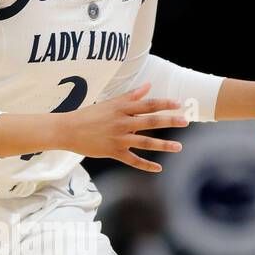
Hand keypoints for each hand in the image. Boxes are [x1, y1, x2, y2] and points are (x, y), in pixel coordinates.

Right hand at [63, 82, 188, 171]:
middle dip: (169, 121)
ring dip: (163, 145)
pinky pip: (133, 160)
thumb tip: (148, 86)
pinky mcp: (113, 152)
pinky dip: (146, 165)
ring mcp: (118, 139)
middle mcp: (122, 123)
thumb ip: (131, 96)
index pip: (147, 104)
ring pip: (145, 143)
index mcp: (122, 109)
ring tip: (179, 147)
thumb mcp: (110, 103)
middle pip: (150, 121)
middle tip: (185, 121)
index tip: (178, 103)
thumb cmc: (90, 114)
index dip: (164, 103)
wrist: (69, 130)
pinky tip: (158, 168)